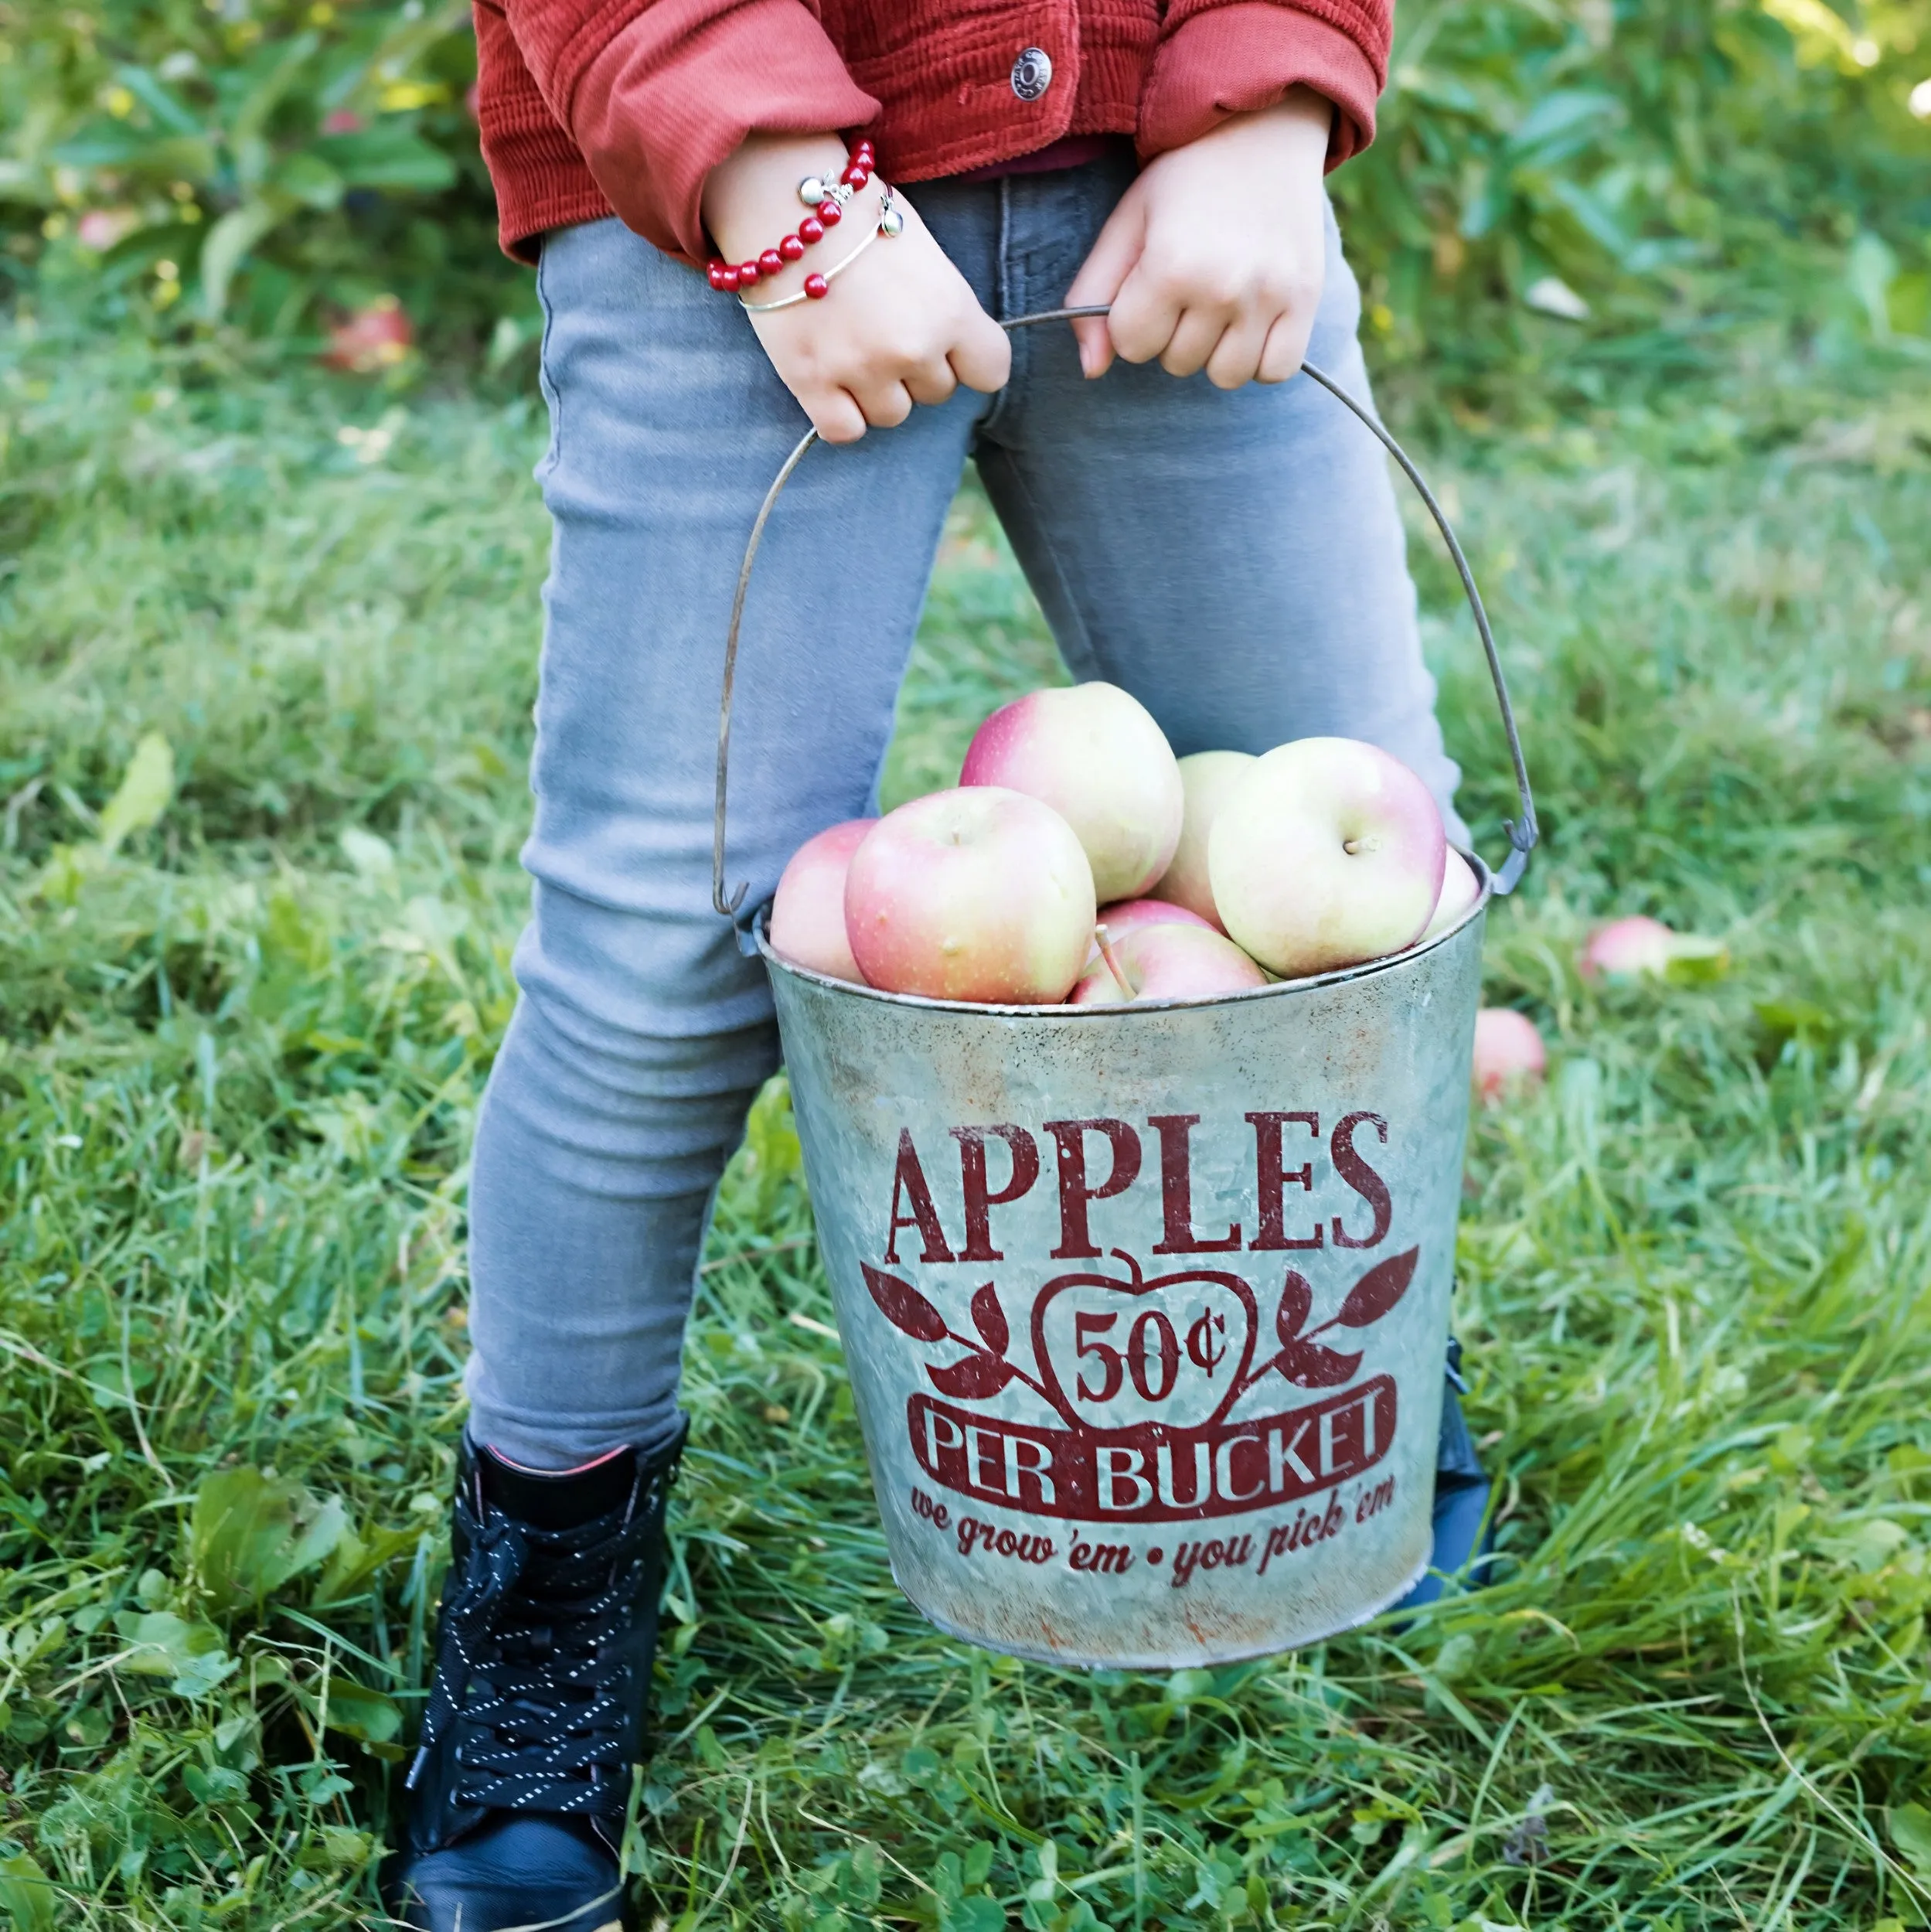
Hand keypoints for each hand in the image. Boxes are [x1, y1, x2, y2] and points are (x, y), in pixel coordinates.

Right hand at [702, 134, 1009, 443]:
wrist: (782, 199)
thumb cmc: (857, 217)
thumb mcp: (925, 253)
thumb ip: (945, 308)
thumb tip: (949, 349)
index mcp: (951, 310)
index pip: (991, 371)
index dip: (968, 361)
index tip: (946, 346)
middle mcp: (913, 347)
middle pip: (936, 393)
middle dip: (915, 369)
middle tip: (881, 328)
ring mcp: (862, 369)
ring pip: (892, 416)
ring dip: (877, 392)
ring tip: (852, 347)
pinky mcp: (812, 383)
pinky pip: (844, 430)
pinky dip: (840, 414)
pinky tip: (830, 381)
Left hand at [1066, 91, 1332, 389]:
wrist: (1263, 127)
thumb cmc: (1185, 177)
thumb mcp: (1127, 222)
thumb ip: (1093, 293)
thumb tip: (1090, 370)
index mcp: (1170, 265)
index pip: (1131, 346)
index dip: (1132, 318)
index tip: (1149, 283)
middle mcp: (1223, 287)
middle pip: (1176, 362)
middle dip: (1173, 331)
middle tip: (1191, 279)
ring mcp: (1269, 296)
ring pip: (1225, 375)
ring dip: (1214, 351)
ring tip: (1220, 304)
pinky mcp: (1306, 299)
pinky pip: (1276, 370)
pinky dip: (1260, 359)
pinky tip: (1251, 323)